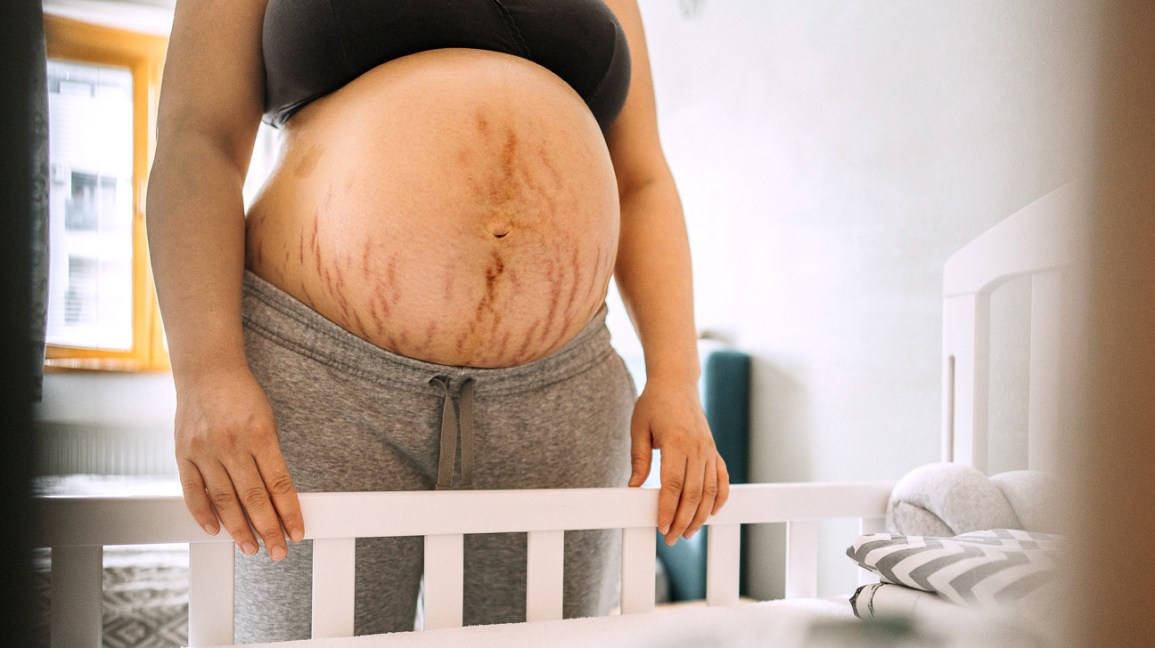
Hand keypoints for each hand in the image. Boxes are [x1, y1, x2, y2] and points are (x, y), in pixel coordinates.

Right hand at [174, 367, 302, 559]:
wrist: (207, 370)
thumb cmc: (243, 396)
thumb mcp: (267, 420)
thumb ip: (269, 456)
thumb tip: (278, 497)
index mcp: (260, 434)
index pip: (279, 483)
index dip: (289, 512)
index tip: (298, 533)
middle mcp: (231, 444)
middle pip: (253, 497)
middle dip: (268, 529)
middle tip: (279, 552)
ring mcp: (205, 449)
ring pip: (224, 499)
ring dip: (239, 528)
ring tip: (251, 547)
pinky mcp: (183, 452)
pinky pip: (192, 490)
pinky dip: (203, 513)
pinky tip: (216, 530)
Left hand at [627, 376, 730, 544]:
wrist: (676, 383)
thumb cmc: (653, 404)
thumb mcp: (639, 429)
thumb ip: (639, 459)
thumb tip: (634, 488)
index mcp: (677, 442)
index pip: (673, 484)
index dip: (669, 509)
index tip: (662, 527)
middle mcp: (697, 447)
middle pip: (693, 492)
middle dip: (683, 519)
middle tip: (672, 539)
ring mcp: (709, 449)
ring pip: (709, 489)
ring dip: (701, 514)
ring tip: (689, 532)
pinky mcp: (714, 450)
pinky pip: (722, 478)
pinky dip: (720, 497)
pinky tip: (712, 513)